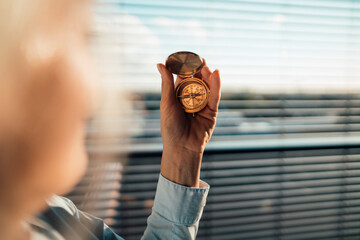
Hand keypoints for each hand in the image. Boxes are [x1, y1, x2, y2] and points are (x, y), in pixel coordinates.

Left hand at [157, 59, 220, 186]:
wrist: (182, 147)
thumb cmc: (170, 127)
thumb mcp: (167, 103)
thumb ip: (166, 83)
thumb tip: (159, 64)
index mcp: (178, 96)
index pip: (183, 78)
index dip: (186, 67)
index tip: (188, 57)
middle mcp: (191, 99)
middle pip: (197, 80)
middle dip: (199, 70)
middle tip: (201, 60)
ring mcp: (202, 104)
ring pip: (207, 86)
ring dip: (208, 75)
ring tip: (207, 67)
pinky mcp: (212, 111)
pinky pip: (215, 96)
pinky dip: (217, 85)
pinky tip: (216, 74)